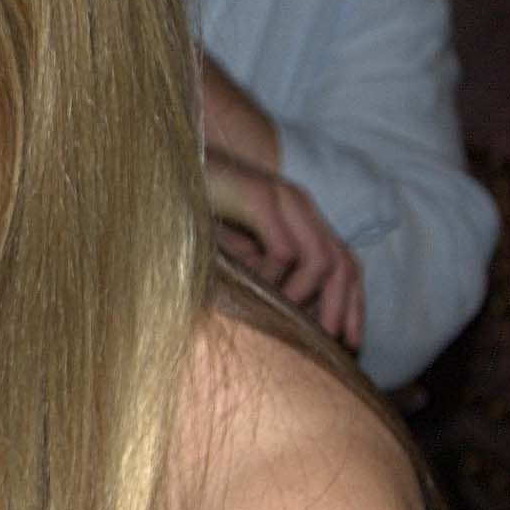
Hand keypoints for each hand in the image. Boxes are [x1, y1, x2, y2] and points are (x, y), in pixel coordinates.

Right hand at [206, 147, 363, 351]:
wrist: (159, 164)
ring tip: (286, 324)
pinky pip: (285, 252)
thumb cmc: (188, 209)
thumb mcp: (230, 248)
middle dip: (343, 310)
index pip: (344, 264)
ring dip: (306, 300)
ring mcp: (282, 198)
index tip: (348, 343)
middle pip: (344, 264)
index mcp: (297, 217)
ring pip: (323, 262)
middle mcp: (298, 205)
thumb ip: (257, 272)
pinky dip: (273, 280)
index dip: (350, 305)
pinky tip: (251, 291)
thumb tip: (281, 314)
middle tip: (331, 345)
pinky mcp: (259, 197)